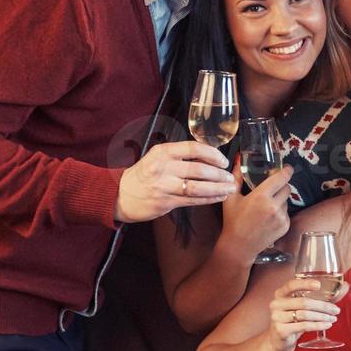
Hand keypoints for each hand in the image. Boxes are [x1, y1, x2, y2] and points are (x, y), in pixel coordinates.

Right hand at [116, 141, 235, 222]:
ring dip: (217, 188)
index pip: (193, 148)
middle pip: (198, 169)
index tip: (223, 160)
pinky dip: (209, 199)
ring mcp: (163, 186)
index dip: (212, 154)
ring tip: (229, 188)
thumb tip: (209, 155)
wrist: (121, 194)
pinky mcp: (165, 202)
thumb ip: (179, 155)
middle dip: (219, 174)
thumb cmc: (144, 174)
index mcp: (163, 152)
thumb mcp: (157, 157)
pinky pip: (192, 200)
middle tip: (229, 177)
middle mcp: (163, 167)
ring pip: (198, 187)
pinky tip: (218, 197)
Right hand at [221, 165, 291, 251]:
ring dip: (280, 200)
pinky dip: (280, 212)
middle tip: (272, 188)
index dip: (286, 171)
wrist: (239, 246)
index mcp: (261, 196)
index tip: (287, 168)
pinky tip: (268, 217)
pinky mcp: (285, 227)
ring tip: (266, 207)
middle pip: (287, 188)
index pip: (281, 178)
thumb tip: (238, 158)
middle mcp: (274, 206)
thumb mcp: (231, 197)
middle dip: (282, 186)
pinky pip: (286, 213)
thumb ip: (237, 176)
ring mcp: (281, 218)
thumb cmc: (233, 220)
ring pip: (286, 201)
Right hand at [267, 275, 349, 350]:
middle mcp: (276, 304)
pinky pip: (303, 326)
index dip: (305, 284)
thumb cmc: (293, 320)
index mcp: (280, 294)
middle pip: (304, 302)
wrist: (278, 341)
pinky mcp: (281, 330)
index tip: (319, 285)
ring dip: (322, 317)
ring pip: (305, 314)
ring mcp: (277, 318)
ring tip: (333, 318)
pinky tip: (327, 325)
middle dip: (323, 306)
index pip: (291, 285)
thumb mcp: (303, 307)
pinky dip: (318, 325)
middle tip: (336, 310)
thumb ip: (322, 297)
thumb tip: (345, 286)